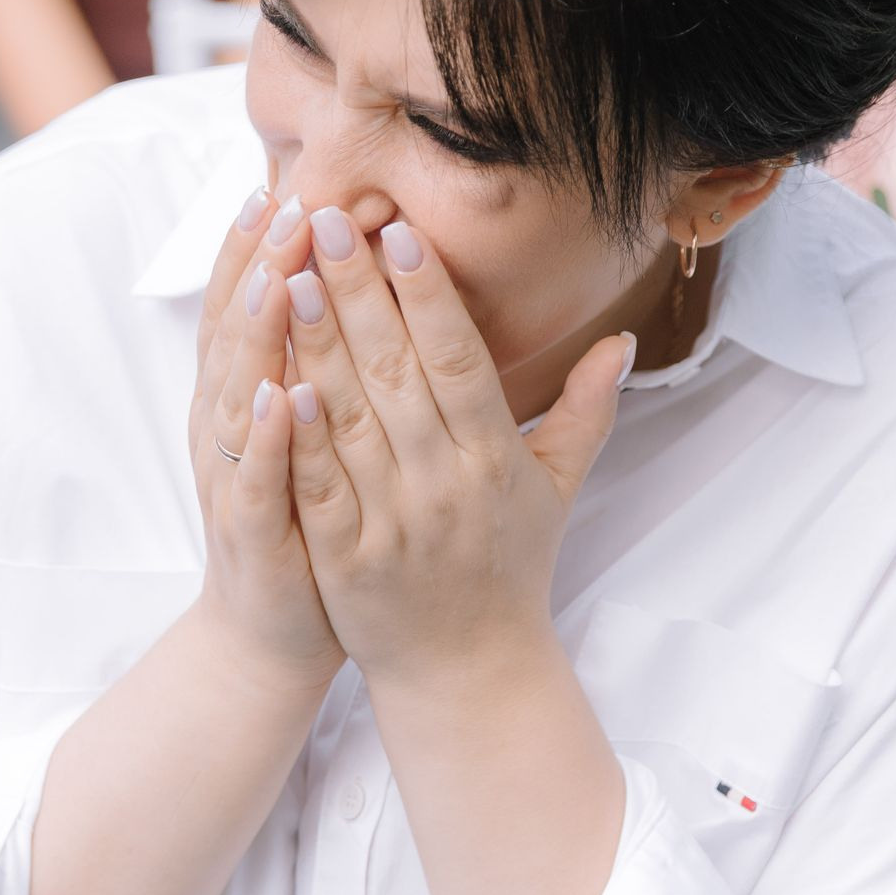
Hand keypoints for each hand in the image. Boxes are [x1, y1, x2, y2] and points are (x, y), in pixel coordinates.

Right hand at [186, 191, 343, 693]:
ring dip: (257, 334)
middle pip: (238, 332)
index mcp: (247, 397)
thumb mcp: (312, 434)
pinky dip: (265, 437)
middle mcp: (229, 427)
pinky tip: (278, 395)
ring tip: (279, 274)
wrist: (269, 635)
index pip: (250, 308)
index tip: (287, 184)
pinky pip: (254, 479)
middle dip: (260, 266)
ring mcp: (234, 478)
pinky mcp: (249, 533)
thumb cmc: (305, 524)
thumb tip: (344, 285)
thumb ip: (324, 362)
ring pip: (238, 393)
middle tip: (285, 202)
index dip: (262, 249)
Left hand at [278, 207, 631, 689]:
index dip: (428, 295)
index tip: (399, 232)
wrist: (469, 672)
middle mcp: (445, 485)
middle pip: (397, 373)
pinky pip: (317, 486)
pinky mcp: (345, 556)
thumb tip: (620, 339)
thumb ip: (587, 410)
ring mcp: (392, 521)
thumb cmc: (509, 568)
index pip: (459, 361)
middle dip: (359, 292)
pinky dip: (296, 436)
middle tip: (330, 222)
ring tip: (289, 273)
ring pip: (349, 417)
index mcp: (495, 460)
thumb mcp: (557, 489)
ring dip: (316, 343)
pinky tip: (275, 381)